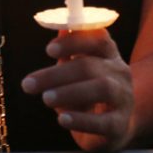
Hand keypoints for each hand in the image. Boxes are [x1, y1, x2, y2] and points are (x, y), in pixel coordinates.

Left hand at [21, 29, 133, 152]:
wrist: (115, 125)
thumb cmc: (88, 90)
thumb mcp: (78, 68)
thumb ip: (69, 50)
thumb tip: (59, 27)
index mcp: (108, 55)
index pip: (98, 39)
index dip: (74, 42)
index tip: (48, 50)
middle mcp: (120, 73)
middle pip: (90, 66)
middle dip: (56, 74)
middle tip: (28, 84)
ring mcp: (124, 99)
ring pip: (102, 89)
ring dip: (70, 92)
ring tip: (46, 98)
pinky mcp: (121, 126)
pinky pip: (105, 122)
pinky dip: (82, 120)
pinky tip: (63, 120)